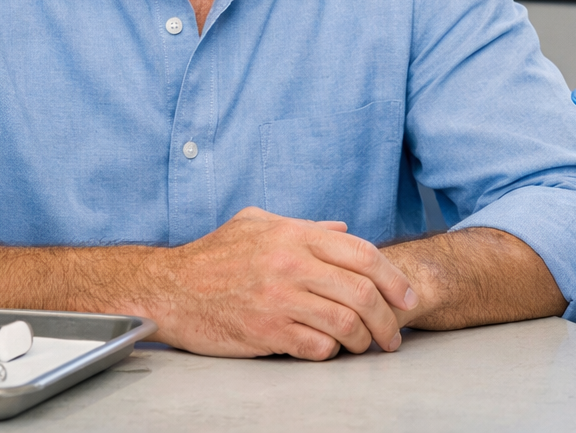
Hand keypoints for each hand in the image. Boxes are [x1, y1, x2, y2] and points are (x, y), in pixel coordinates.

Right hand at [147, 207, 417, 359]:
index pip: (364, 254)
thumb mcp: (257, 223)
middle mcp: (292, 265)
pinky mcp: (265, 332)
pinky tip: (332, 351)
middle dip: (389, 318)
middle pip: (362, 293)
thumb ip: (304, 226)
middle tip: (394, 334)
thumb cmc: (213, 256)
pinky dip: (332, 353)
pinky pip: (316, 348)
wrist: (168, 289)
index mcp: (295, 236)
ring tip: (367, 346)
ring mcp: (279, 300)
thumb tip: (342, 230)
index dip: (394, 278)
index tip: (407, 298)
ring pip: (345, 324)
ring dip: (364, 341)